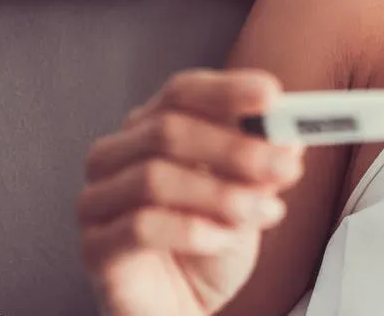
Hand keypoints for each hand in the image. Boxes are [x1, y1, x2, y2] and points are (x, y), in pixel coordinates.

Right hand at [77, 69, 304, 315]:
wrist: (183, 306)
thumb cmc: (211, 242)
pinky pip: (140, 227)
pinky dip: (193, 231)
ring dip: (221, 194)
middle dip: (237, 148)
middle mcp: (116, 156)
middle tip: (287, 167)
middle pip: (168, 131)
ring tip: (264, 212)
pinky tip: (223, 240)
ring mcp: (98, 200)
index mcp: (151, 127)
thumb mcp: (250, 195)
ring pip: (154, 178)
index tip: (272, 96)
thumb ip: (263, 163)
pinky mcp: (94, 247)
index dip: (226, 90)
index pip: (182, 92)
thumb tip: (289, 136)